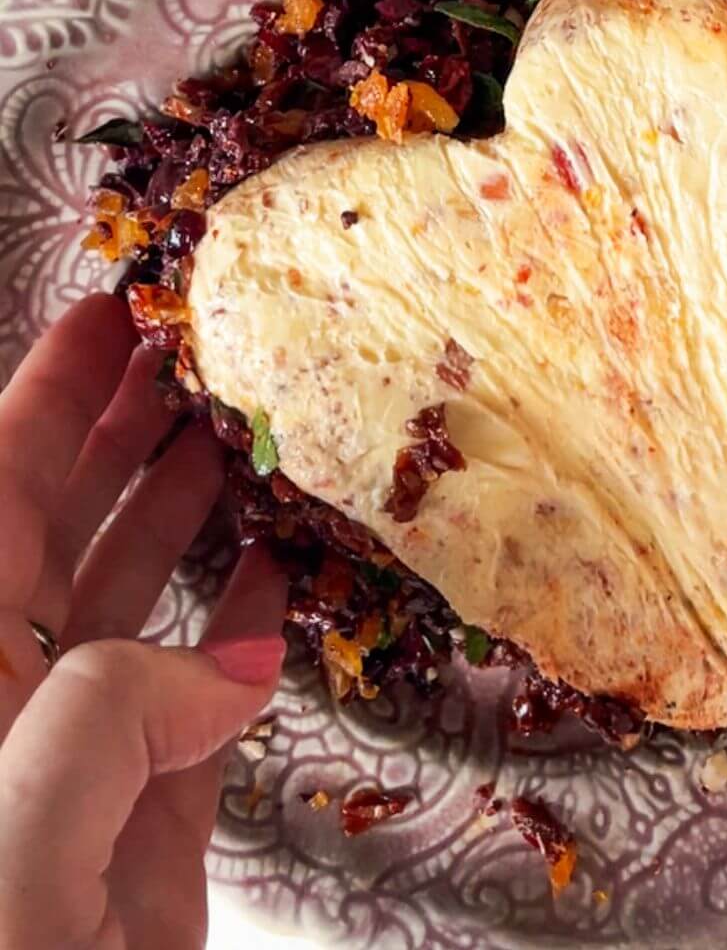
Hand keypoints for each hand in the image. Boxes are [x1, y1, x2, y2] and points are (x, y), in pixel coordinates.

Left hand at [0, 296, 286, 949]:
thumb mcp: (13, 834)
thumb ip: (102, 715)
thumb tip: (215, 658)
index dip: (44, 397)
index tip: (107, 312)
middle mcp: (8, 702)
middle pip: (61, 528)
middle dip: (127, 431)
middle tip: (198, 348)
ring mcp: (81, 765)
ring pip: (138, 603)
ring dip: (195, 513)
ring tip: (251, 431)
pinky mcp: (151, 834)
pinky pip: (201, 703)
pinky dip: (244, 627)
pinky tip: (280, 567)